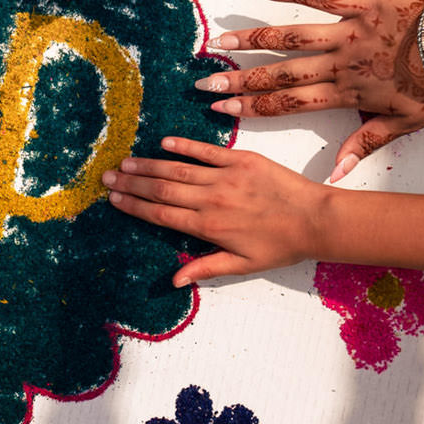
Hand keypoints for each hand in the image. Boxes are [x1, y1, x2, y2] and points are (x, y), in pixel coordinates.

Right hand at [102, 137, 328, 285]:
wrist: (315, 220)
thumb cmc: (281, 246)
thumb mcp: (243, 266)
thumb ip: (206, 268)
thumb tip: (174, 281)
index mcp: (209, 227)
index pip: (162, 215)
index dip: (135, 207)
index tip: (114, 200)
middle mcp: (211, 200)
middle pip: (162, 190)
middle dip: (132, 183)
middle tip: (108, 177)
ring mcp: (225, 177)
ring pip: (177, 169)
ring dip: (149, 165)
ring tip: (126, 161)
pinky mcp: (241, 159)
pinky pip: (206, 150)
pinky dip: (183, 145)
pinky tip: (163, 142)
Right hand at [204, 0, 423, 181]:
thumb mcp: (404, 125)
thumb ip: (365, 145)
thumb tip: (336, 174)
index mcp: (347, 94)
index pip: (289, 103)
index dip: (253, 108)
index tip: (222, 111)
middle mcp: (339, 63)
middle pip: (280, 73)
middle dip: (240, 80)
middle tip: (206, 83)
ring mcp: (346, 31)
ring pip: (291, 36)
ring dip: (253, 39)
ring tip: (222, 42)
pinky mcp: (359, 3)